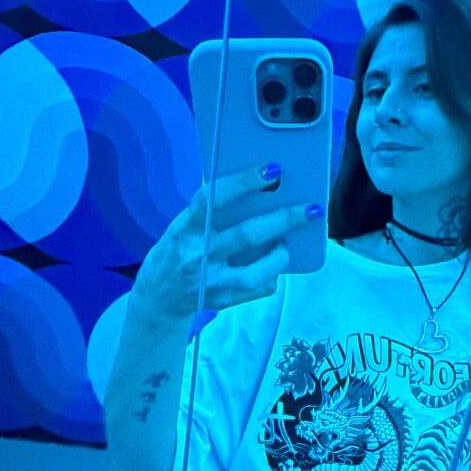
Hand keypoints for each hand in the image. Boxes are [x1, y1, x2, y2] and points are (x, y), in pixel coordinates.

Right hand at [134, 163, 319, 319]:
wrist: (159, 295)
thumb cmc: (180, 249)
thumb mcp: (186, 225)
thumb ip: (213, 211)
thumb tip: (260, 188)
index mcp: (185, 228)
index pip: (213, 200)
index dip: (242, 183)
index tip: (272, 170)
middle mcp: (196, 255)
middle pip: (246, 236)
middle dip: (283, 220)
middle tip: (311, 209)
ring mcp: (209, 281)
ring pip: (254, 272)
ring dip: (279, 256)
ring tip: (289, 244)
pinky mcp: (221, 300)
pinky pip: (256, 288)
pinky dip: (270, 276)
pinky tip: (273, 266)